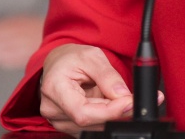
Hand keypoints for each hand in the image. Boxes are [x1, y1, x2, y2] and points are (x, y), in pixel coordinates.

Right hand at [38, 44, 160, 134]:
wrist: (59, 63)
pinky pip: (91, 127)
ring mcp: (59, 120)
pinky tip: (111, 105)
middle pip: (90, 121)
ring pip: (93, 127)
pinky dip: (106, 118)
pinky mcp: (68, 125)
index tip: (129, 103)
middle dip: (116, 112)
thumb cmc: (71, 58)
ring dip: (112, 115)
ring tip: (122, 100)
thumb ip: (107, 76)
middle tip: (132, 100)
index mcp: (54, 89)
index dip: (109, 112)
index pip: (83, 112)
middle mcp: (52, 109)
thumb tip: (123, 95)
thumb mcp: (92, 56)